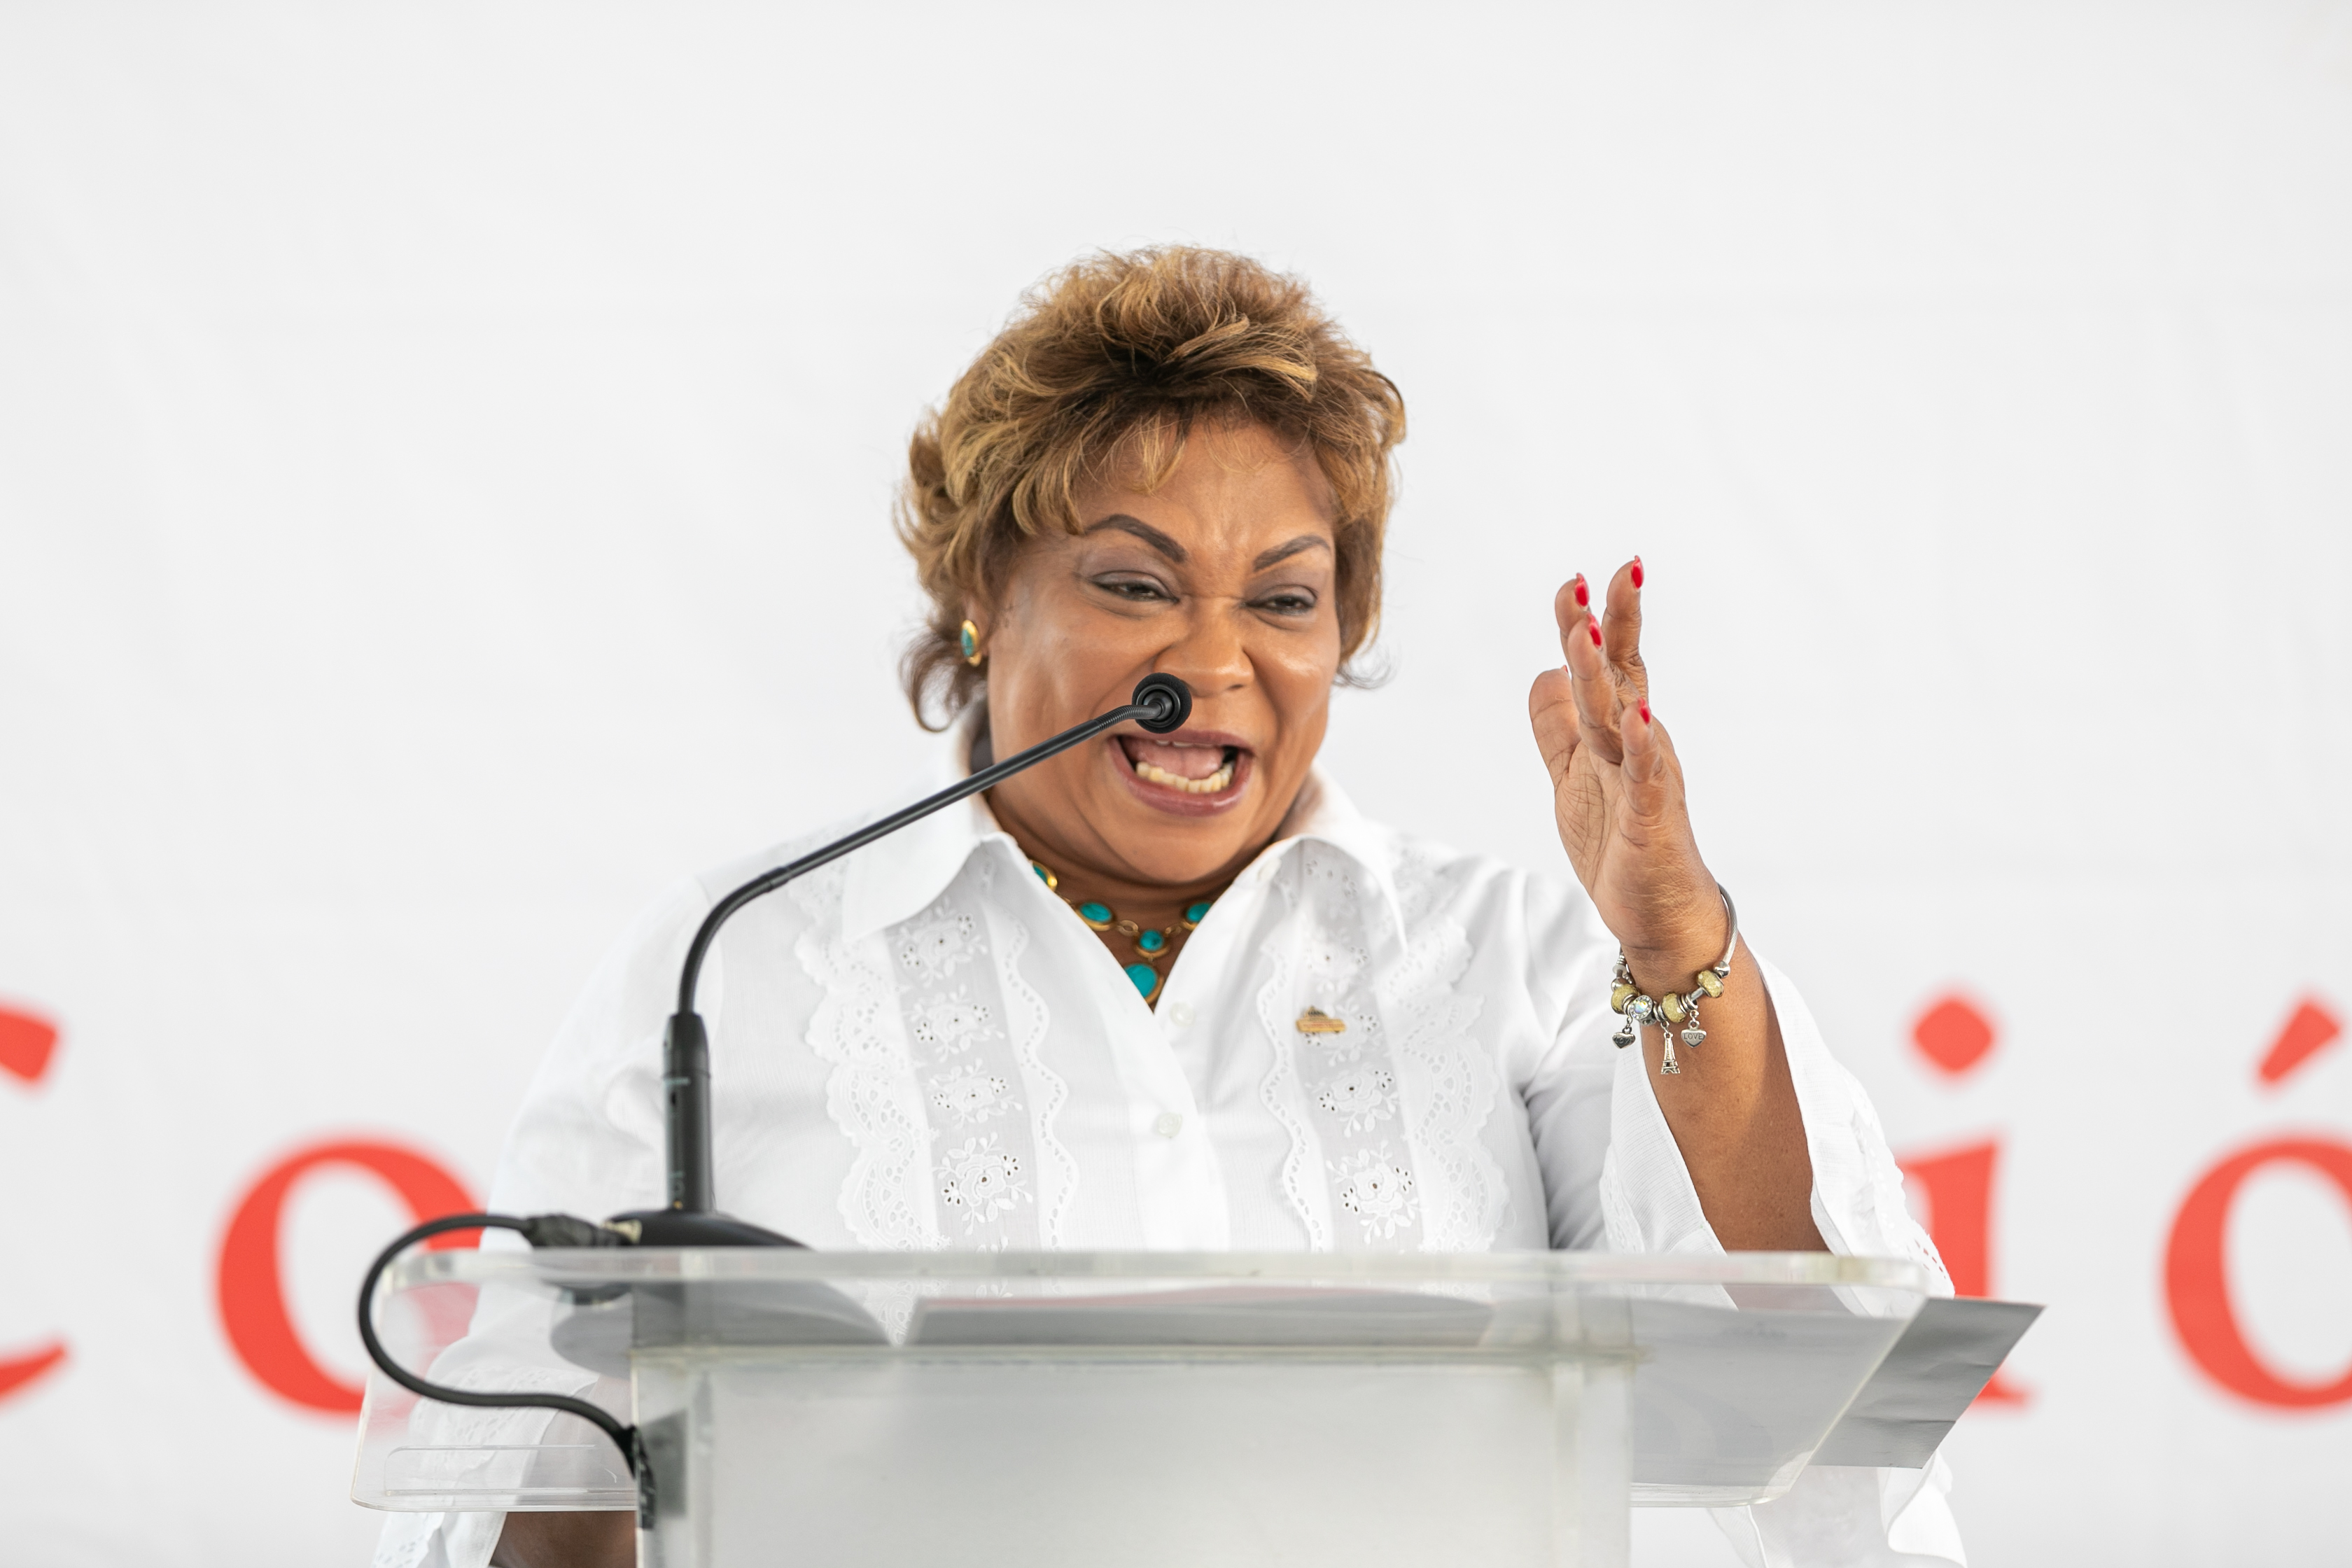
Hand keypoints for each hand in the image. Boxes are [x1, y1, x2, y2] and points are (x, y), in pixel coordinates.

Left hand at [1526, 559, 1721, 990]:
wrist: (1657, 915)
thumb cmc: (1619, 844)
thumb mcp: (1571, 777)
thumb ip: (1556, 727)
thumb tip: (1543, 670)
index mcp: (1618, 731)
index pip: (1610, 664)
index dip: (1593, 622)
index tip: (1576, 578)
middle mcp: (1638, 742)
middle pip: (1622, 673)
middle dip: (1609, 624)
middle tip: (1600, 575)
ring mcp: (1646, 776)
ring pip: (1621, 715)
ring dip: (1603, 673)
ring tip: (1587, 632)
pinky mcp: (1650, 817)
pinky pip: (1647, 774)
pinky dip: (1643, 744)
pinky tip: (1639, 715)